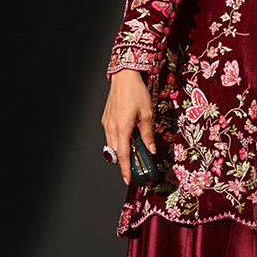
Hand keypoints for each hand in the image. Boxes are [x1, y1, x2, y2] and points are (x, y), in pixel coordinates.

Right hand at [101, 69, 155, 184]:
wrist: (124, 77)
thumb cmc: (137, 93)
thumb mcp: (147, 113)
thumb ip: (148, 133)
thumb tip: (151, 149)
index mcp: (122, 128)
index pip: (124, 155)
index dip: (125, 169)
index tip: (127, 180)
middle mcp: (112, 127)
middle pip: (116, 152)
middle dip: (124, 161)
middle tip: (135, 166)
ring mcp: (107, 123)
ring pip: (112, 144)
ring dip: (121, 151)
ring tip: (133, 152)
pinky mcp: (105, 118)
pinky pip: (110, 135)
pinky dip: (117, 141)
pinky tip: (127, 138)